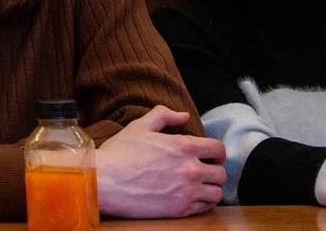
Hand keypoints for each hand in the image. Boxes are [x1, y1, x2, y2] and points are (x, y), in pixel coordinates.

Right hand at [96, 105, 225, 218]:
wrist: (105, 181)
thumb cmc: (120, 153)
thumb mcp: (139, 126)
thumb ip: (164, 116)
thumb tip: (184, 115)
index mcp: (183, 146)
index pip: (218, 149)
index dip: (216, 152)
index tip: (211, 156)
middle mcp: (190, 169)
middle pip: (221, 173)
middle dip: (214, 171)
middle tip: (203, 171)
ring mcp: (186, 192)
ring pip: (217, 193)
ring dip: (210, 189)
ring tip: (199, 187)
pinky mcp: (180, 210)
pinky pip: (205, 208)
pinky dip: (202, 203)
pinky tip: (191, 198)